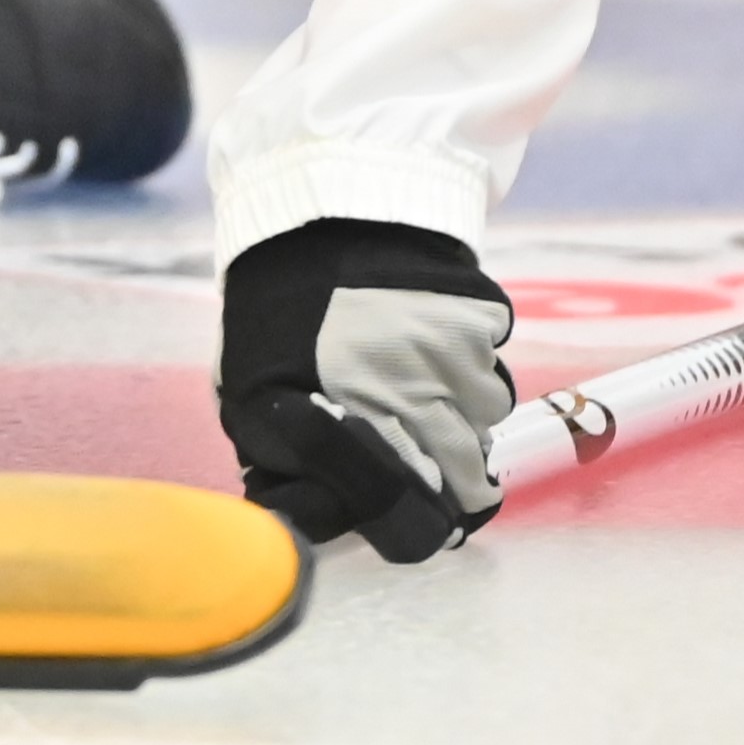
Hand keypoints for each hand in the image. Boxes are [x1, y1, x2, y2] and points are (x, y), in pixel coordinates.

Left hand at [216, 217, 515, 562]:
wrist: (315, 218)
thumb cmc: (275, 317)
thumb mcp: (251, 398)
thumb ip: (284, 467)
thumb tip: (315, 523)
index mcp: (355, 424)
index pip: (413, 516)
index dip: (417, 525)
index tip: (418, 521)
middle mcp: (415, 395)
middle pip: (462, 476)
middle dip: (452, 483)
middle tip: (436, 471)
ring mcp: (454, 355)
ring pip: (485, 421)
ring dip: (464, 420)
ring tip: (426, 394)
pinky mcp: (480, 317)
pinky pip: (492, 367)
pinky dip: (472, 369)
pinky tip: (433, 349)